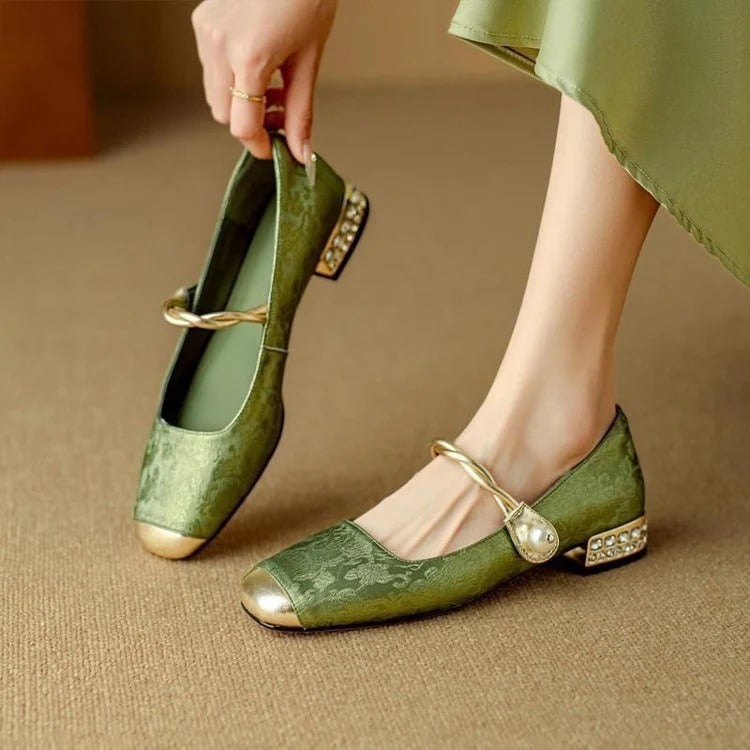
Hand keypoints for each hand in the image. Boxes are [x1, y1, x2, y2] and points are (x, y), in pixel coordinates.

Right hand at [191, 0, 336, 162]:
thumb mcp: (309, 60)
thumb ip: (301, 112)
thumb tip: (301, 152)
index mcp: (249, 58)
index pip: (242, 126)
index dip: (260, 146)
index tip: (276, 150)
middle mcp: (219, 46)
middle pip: (223, 114)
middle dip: (250, 124)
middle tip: (279, 117)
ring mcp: (206, 32)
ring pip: (214, 94)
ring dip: (240, 102)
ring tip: (273, 89)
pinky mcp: (201, 22)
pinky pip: (211, 68)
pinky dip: (232, 79)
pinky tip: (258, 66)